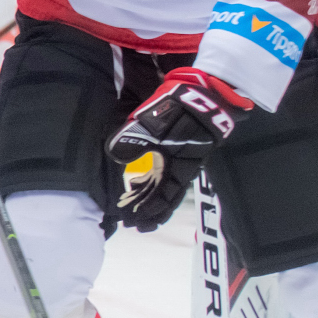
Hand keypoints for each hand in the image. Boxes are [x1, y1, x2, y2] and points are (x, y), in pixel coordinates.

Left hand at [105, 67, 252, 231]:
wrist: (203, 92)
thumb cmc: (180, 110)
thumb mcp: (153, 124)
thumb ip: (133, 140)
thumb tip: (114, 156)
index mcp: (178, 167)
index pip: (164, 198)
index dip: (149, 212)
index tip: (134, 223)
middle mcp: (181, 167)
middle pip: (163, 197)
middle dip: (147, 211)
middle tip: (130, 224)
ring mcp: (178, 159)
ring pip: (161, 186)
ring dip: (146, 198)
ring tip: (129, 207)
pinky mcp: (175, 149)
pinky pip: (161, 173)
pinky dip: (148, 182)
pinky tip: (134, 184)